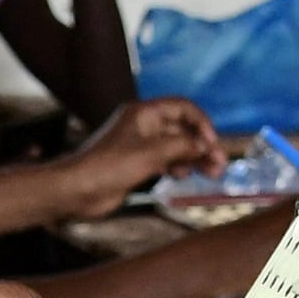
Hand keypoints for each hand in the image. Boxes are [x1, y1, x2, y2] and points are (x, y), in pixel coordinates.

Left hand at [67, 95, 221, 205]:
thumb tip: (205, 145)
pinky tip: (185, 176)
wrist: (78, 190)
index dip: (201, 122)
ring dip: (195, 158)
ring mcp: (140, 145)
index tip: (212, 142)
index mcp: (144, 113)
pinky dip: (179, 166)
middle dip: (202, 145)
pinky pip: (166, 160)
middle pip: (182, 129)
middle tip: (220, 164)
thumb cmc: (109, 166)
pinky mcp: (137, 163)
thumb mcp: (152, 153)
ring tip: (212, 174)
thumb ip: (182, 146)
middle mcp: (143, 125)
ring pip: (176, 147)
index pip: (182, 107)